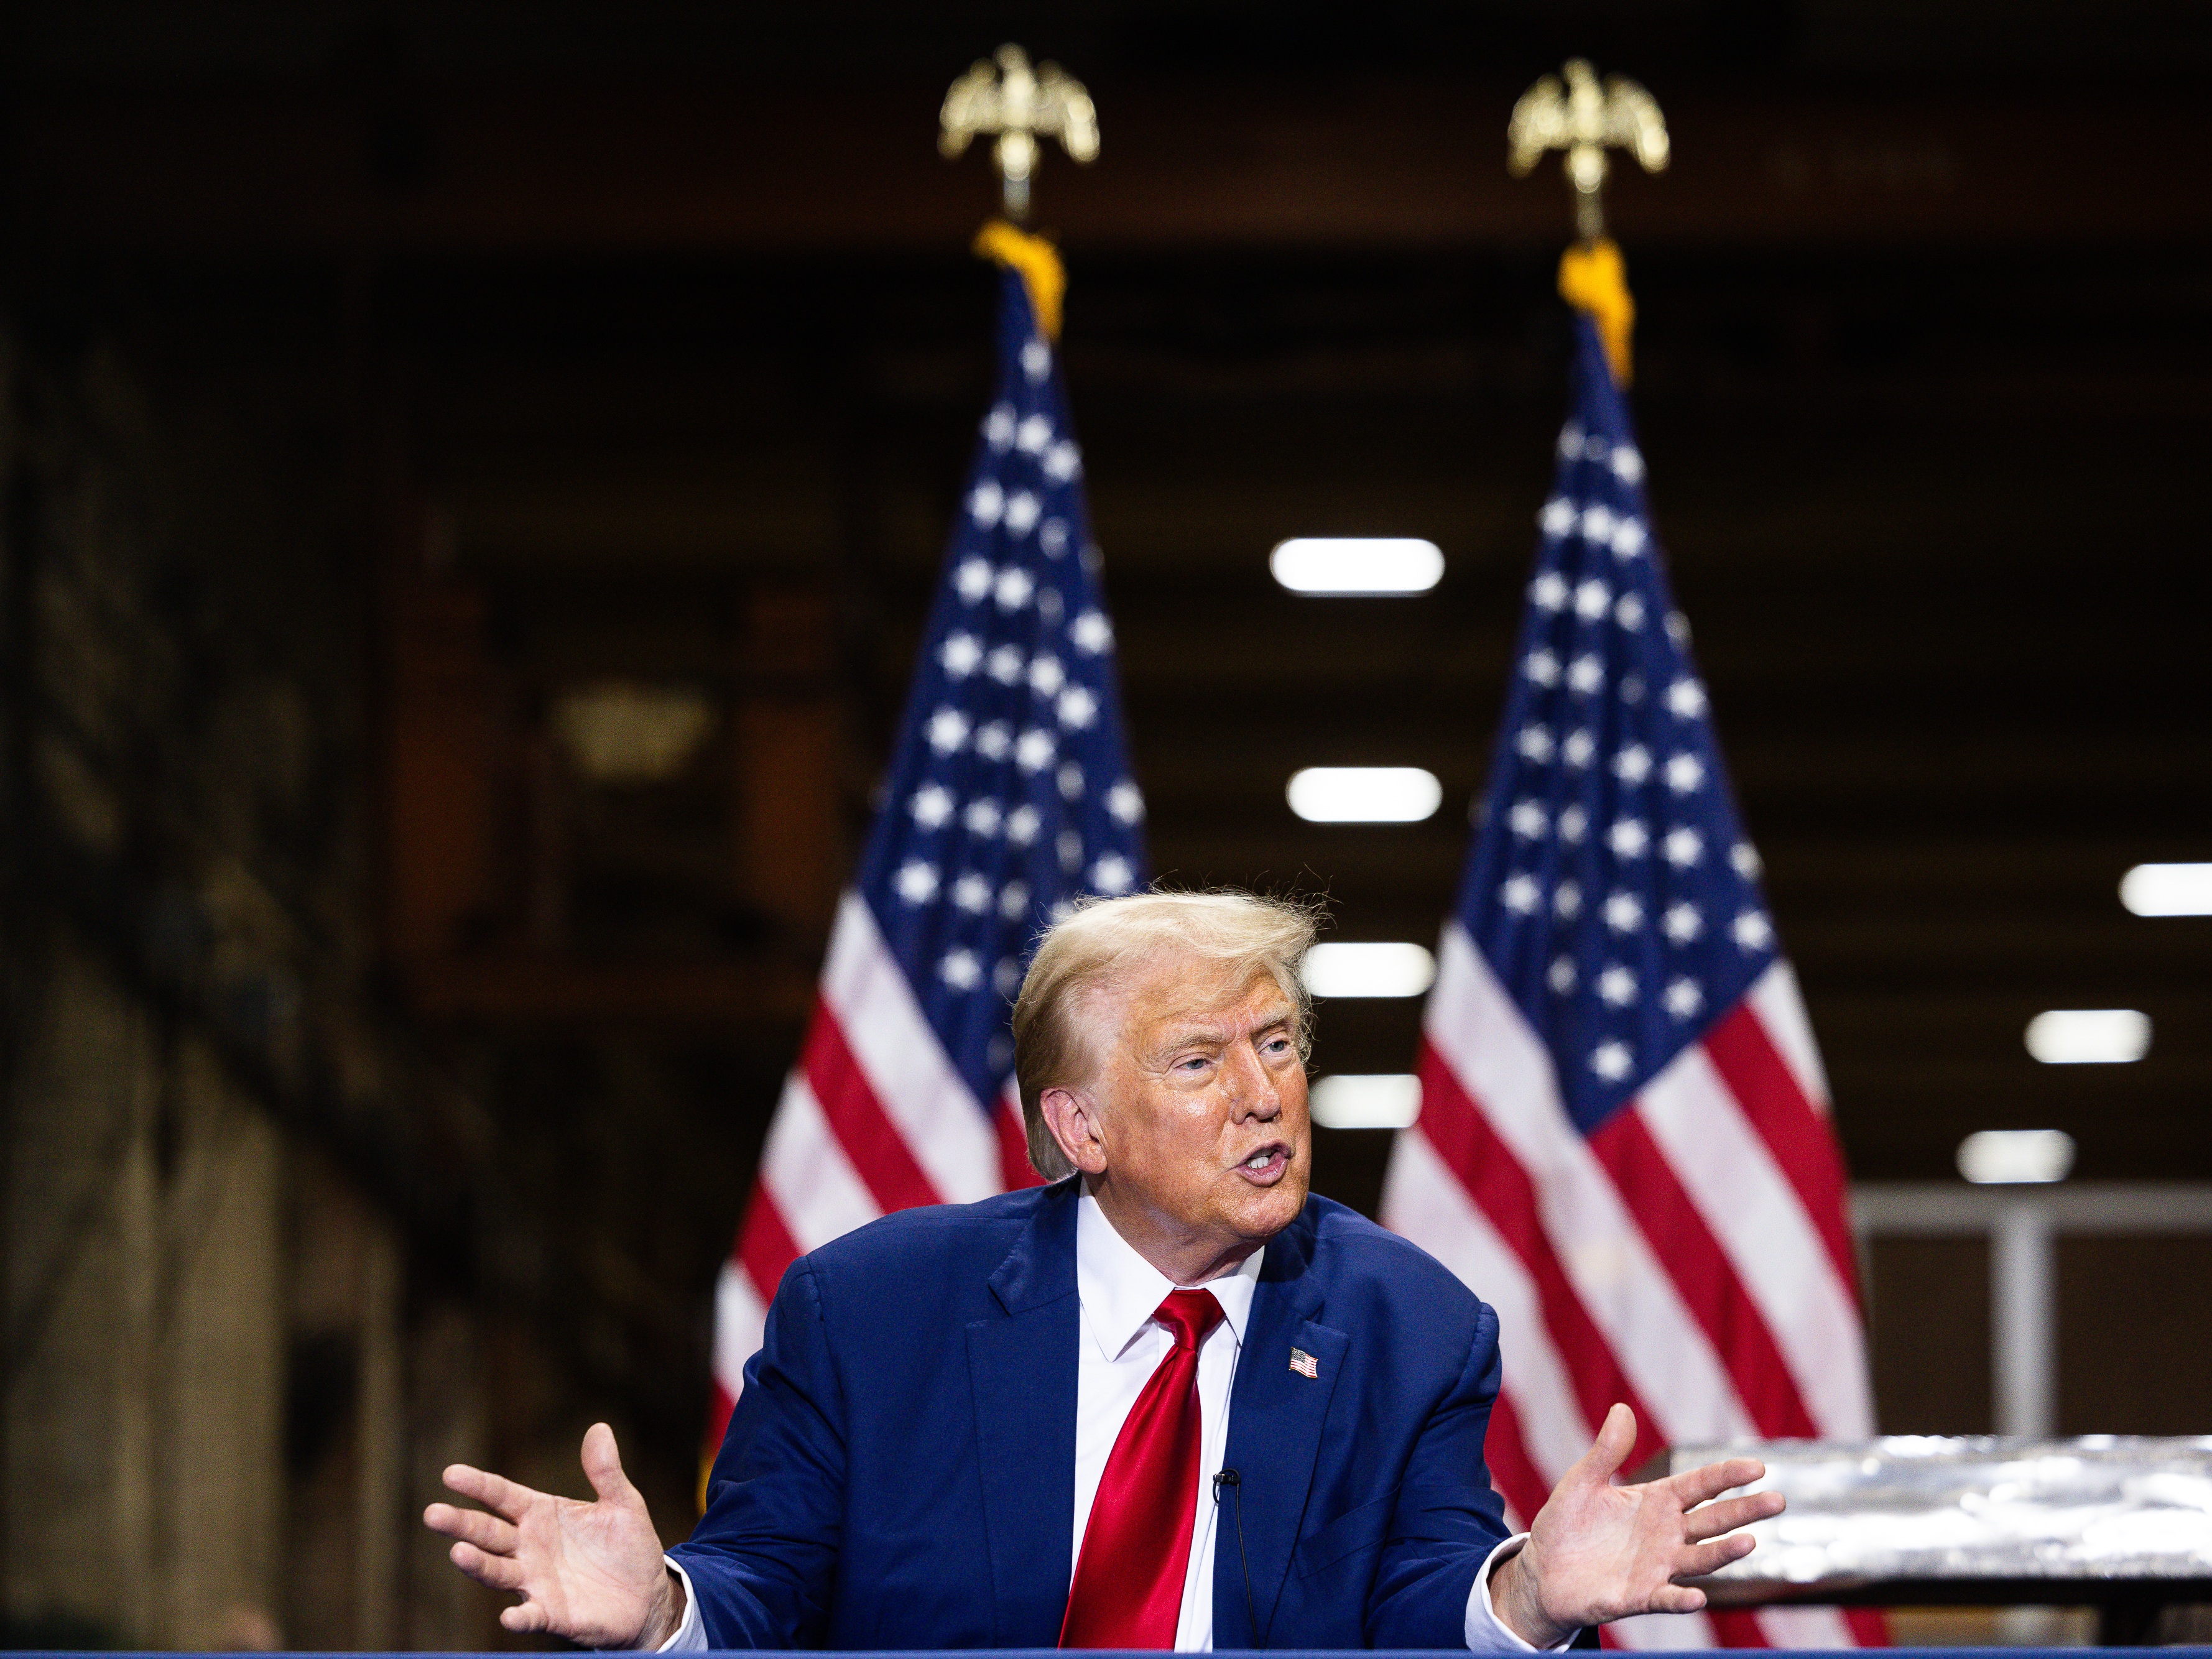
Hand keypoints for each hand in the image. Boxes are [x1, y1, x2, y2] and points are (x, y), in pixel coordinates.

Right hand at [424, 1421, 682, 1648]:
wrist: (647, 1596)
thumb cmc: (627, 1547)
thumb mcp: (622, 1503)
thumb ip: (605, 1471)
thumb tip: (599, 1428)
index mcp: (541, 1514)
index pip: (503, 1496)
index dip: (478, 1485)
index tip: (450, 1473)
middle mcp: (529, 1547)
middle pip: (488, 1532)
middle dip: (461, 1524)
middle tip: (433, 1513)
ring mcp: (536, 1581)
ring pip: (498, 1571)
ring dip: (478, 1564)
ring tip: (459, 1553)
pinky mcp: (551, 1613)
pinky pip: (531, 1615)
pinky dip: (520, 1616)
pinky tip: (510, 1615)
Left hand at [1488, 1403, 1783, 1647]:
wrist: (1544, 1571)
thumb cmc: (1567, 1524)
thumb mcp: (1583, 1481)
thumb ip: (1606, 1451)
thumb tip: (1622, 1408)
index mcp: (1656, 1501)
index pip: (1699, 1485)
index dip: (1727, 1476)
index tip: (1758, 1466)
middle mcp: (1666, 1535)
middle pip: (1712, 1520)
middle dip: (1744, 1510)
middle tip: (1777, 1500)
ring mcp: (1658, 1567)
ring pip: (1700, 1559)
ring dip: (1724, 1552)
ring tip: (1749, 1542)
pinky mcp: (1640, 1596)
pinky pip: (1666, 1599)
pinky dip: (1682, 1600)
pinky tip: (1697, 1598)